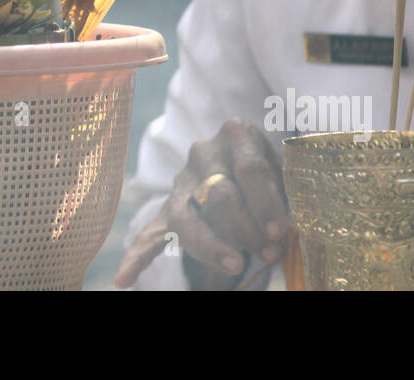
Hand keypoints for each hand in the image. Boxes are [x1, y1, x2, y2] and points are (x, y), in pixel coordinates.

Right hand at [114, 119, 289, 288]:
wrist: (236, 163)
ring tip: (237, 266)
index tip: (280, 231)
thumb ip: (286, 188)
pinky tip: (125, 279)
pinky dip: (136, 258)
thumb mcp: (283, 166)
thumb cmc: (268, 170)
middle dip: (247, 230)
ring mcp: (182, 183)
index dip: (266, 203)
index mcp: (236, 135)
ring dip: (213, 247)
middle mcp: (204, 154)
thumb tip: (288, 227)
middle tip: (271, 252)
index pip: (249, 169)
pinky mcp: (168, 210)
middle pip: (220, 195)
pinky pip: (148, 235)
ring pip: (189, 219)